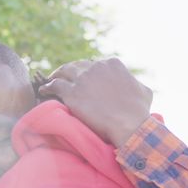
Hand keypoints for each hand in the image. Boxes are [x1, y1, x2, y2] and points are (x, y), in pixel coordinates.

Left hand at [38, 58, 152, 147]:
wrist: (128, 124)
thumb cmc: (139, 111)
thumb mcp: (143, 90)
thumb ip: (134, 82)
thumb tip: (132, 83)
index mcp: (112, 63)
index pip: (95, 64)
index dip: (88, 70)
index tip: (84, 77)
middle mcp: (95, 67)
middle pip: (77, 65)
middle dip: (70, 70)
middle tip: (64, 76)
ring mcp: (82, 78)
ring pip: (63, 71)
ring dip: (56, 75)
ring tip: (50, 80)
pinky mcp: (71, 92)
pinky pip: (54, 85)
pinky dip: (47, 87)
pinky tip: (43, 90)